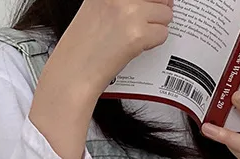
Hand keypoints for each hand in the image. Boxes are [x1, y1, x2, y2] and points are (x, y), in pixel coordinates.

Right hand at [56, 0, 173, 98]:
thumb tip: (154, 0)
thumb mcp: (97, 7)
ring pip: (165, 14)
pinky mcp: (138, 33)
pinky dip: (153, 44)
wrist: (74, 70)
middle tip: (142, 25)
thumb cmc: (82, 45)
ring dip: (156, 28)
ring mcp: (130, 12)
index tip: (148, 6)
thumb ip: (123, 1)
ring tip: (135, 37)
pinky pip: (163, 33)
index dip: (149, 1)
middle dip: (156, 11)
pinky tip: (135, 47)